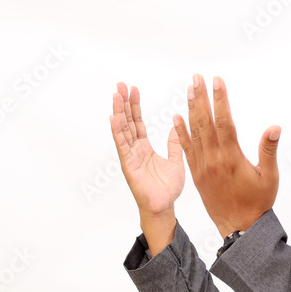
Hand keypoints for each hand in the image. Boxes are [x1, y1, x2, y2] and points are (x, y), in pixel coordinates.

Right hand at [109, 82, 183, 220]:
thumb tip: (177, 127)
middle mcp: (134, 150)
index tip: (133, 89)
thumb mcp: (176, 161)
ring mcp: (130, 156)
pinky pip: (122, 146)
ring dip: (118, 112)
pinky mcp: (128, 165)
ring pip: (122, 130)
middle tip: (120, 85)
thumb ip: (175, 144)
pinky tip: (113, 119)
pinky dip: (118, 132)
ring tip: (116, 95)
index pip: (137, 122)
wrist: (164, 206)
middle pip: (127, 122)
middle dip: (124, 103)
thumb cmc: (168, 188)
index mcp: (144, 148)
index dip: (135, 106)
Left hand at [173, 74, 280, 235]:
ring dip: (190, 110)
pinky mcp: (197, 174)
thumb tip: (274, 127)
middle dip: (201, 98)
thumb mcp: (269, 177)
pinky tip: (176, 117)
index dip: (220, 99)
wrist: (239, 227)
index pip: (224, 122)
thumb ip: (269, 150)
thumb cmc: (257, 202)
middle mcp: (214, 160)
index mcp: (232, 158)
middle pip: (205, 122)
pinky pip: (186, 149)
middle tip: (197, 77)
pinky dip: (180, 132)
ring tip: (189, 90)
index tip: (217, 81)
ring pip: (193, 133)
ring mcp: (203, 167)